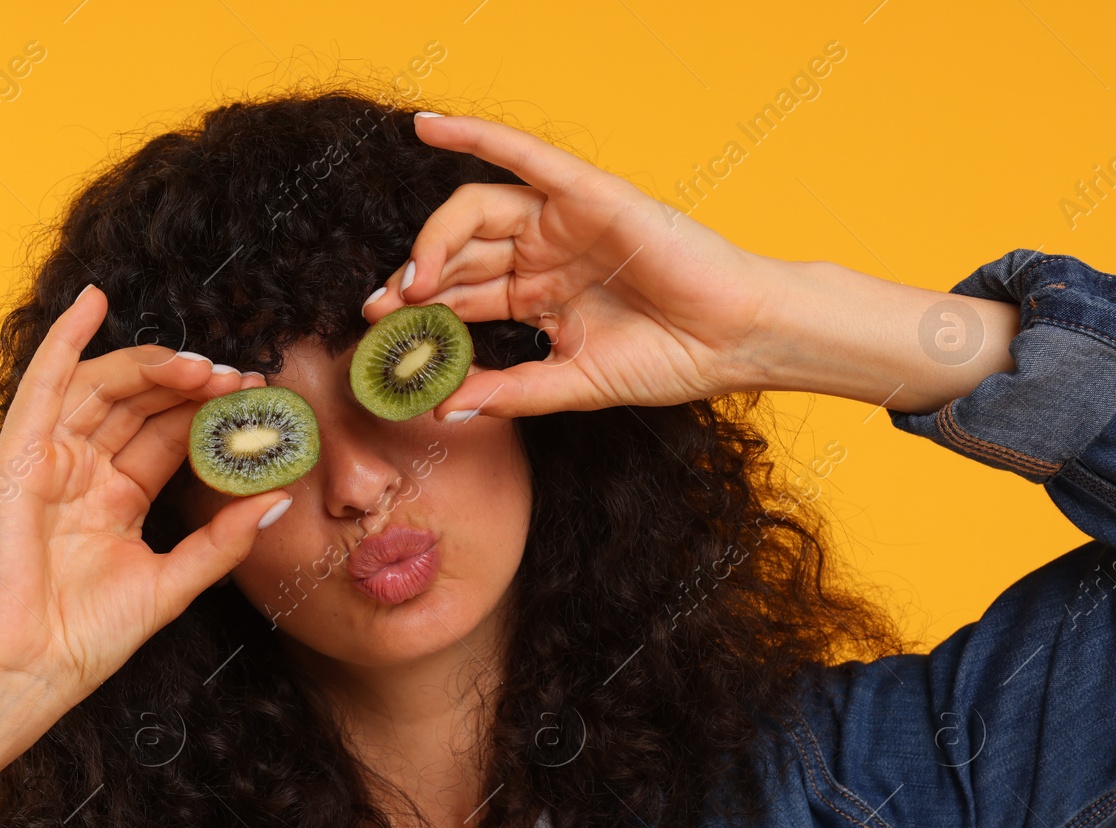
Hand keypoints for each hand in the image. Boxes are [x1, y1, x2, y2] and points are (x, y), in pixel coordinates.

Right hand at [0, 284, 289, 756]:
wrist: (22, 674)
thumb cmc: (83, 639)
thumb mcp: (170, 584)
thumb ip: (222, 542)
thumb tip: (279, 500)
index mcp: (115, 499)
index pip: (168, 437)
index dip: (210, 415)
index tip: (257, 401)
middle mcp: (82, 473)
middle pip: (141, 405)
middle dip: (190, 387)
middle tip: (240, 379)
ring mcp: (48, 461)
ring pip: (104, 389)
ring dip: (152, 367)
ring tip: (202, 365)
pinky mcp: (17, 457)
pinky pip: (42, 384)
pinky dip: (65, 338)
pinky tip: (94, 300)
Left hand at [361, 112, 783, 417]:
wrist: (734, 343)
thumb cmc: (669, 360)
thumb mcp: (571, 386)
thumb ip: (508, 394)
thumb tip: (443, 411)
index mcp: (536, 298)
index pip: (461, 298)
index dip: (418, 315)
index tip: (381, 340)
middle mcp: (541, 255)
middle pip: (459, 256)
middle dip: (414, 281)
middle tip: (381, 311)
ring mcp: (561, 222)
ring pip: (476, 213)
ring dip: (434, 240)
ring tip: (412, 278)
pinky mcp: (586, 194)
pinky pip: (523, 154)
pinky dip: (476, 133)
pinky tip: (427, 126)